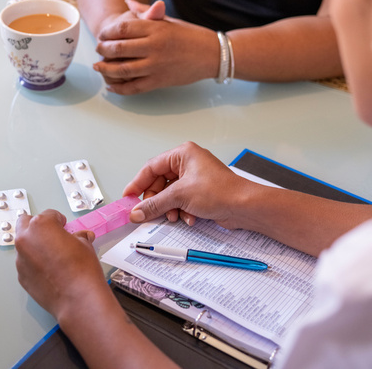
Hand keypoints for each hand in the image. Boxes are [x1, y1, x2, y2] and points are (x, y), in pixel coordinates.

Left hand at [14, 210, 106, 319]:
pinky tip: (51, 270)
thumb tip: (79, 238)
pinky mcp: (21, 276)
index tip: (63, 225)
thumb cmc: (81, 269)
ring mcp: (20, 259)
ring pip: (25, 245)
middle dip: (39, 227)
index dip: (59, 220)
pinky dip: (35, 263)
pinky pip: (26, 263)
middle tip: (53, 234)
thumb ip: (77, 237)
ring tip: (54, 256)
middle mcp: (26, 240)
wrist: (77, 297)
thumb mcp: (84, 244)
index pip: (49, 214)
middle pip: (25, 223)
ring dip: (36, 246)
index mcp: (41, 225)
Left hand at [93, 0, 218, 93]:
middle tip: (98, 50)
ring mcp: (156, 66)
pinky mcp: (160, 81)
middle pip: (118, 49)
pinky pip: (134, 87)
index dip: (107, 32)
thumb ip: (146, 13)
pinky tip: (111, 85)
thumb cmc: (191, 35)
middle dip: (103, 50)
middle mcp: (154, 47)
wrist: (212, 54)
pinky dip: (120, 88)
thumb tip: (128, 3)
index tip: (102, 35)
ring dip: (106, 69)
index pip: (122, 29)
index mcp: (155, 28)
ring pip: (122, 70)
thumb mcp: (169, 21)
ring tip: (99, 67)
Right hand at [124, 142, 252, 228]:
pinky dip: (182, 211)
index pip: (152, 167)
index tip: (128, 197)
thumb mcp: (180, 196)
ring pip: (170, 194)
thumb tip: (137, 211)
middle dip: (156, 200)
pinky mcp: (201, 192)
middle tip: (147, 213)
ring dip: (170, 208)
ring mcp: (195, 178)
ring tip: (174, 216)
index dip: (138, 183)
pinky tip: (189, 218)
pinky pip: (182, 201)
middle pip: (160, 182)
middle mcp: (189, 163)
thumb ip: (154, 204)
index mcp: (183, 154)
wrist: (243, 206)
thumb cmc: (220, 191)